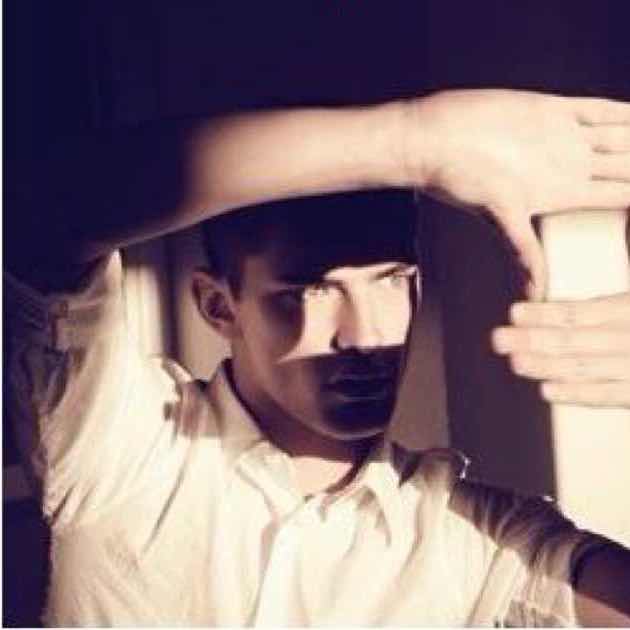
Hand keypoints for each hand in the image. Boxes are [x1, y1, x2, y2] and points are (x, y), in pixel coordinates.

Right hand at [403, 90, 629, 297]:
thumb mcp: (497, 216)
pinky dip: (622, 110)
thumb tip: (536, 295)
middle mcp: (567, 166)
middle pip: (626, 164)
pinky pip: (596, 109)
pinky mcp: (549, 110)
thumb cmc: (459, 181)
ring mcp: (560, 138)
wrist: (433, 141)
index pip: (621, 195)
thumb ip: (523, 251)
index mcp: (562, 193)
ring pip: (619, 135)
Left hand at [491, 292, 629, 406]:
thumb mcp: (627, 307)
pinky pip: (604, 396)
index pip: (576, 313)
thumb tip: (550, 309)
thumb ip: (601, 307)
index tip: (515, 313)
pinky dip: (574, 394)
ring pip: (581, 368)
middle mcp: (628, 338)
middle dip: (531, 339)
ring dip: (544, 366)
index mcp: (626, 309)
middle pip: (571, 340)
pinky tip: (547, 390)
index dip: (542, 314)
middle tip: (500, 338)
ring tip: (516, 362)